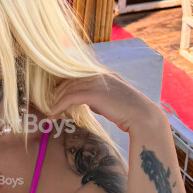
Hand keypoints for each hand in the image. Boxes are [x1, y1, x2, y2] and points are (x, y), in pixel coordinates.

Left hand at [46, 73, 161, 132]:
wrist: (143, 118)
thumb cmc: (130, 114)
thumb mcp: (112, 101)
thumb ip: (99, 97)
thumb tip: (87, 102)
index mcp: (104, 75)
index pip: (77, 76)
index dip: (64, 86)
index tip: (55, 98)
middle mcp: (100, 75)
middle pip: (69, 80)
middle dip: (57, 93)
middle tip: (49, 106)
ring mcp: (98, 82)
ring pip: (68, 88)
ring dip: (55, 102)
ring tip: (50, 113)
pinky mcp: (95, 93)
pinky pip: (70, 97)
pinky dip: (59, 106)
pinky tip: (53, 115)